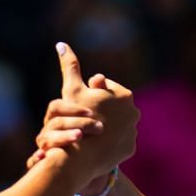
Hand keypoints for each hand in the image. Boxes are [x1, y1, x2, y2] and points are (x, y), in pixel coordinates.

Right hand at [37, 43, 135, 186]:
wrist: (83, 151)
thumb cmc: (77, 116)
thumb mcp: (73, 90)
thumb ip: (69, 67)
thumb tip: (61, 44)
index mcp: (124, 95)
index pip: (107, 88)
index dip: (92, 93)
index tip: (84, 100)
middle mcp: (134, 112)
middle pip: (114, 108)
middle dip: (103, 109)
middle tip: (86, 115)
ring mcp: (134, 131)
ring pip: (118, 125)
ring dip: (108, 126)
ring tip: (91, 130)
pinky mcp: (130, 148)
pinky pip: (120, 142)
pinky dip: (110, 142)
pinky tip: (98, 144)